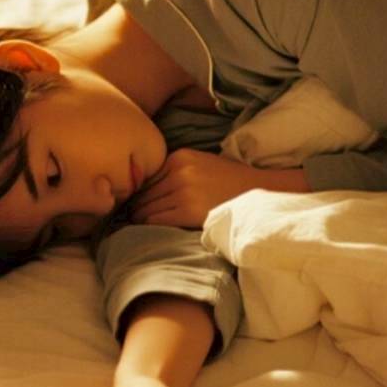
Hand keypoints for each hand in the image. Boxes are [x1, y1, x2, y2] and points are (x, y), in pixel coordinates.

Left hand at [130, 149, 310, 226]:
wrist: (257, 192)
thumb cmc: (228, 181)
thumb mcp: (199, 164)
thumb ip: (174, 171)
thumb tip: (142, 189)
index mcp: (179, 156)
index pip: (146, 177)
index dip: (137, 192)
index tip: (133, 203)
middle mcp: (179, 171)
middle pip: (143, 193)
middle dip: (135, 206)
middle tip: (130, 217)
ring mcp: (183, 190)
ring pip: (146, 208)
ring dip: (140, 218)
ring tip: (138, 225)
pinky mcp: (187, 210)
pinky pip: (156, 220)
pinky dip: (149, 226)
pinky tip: (149, 230)